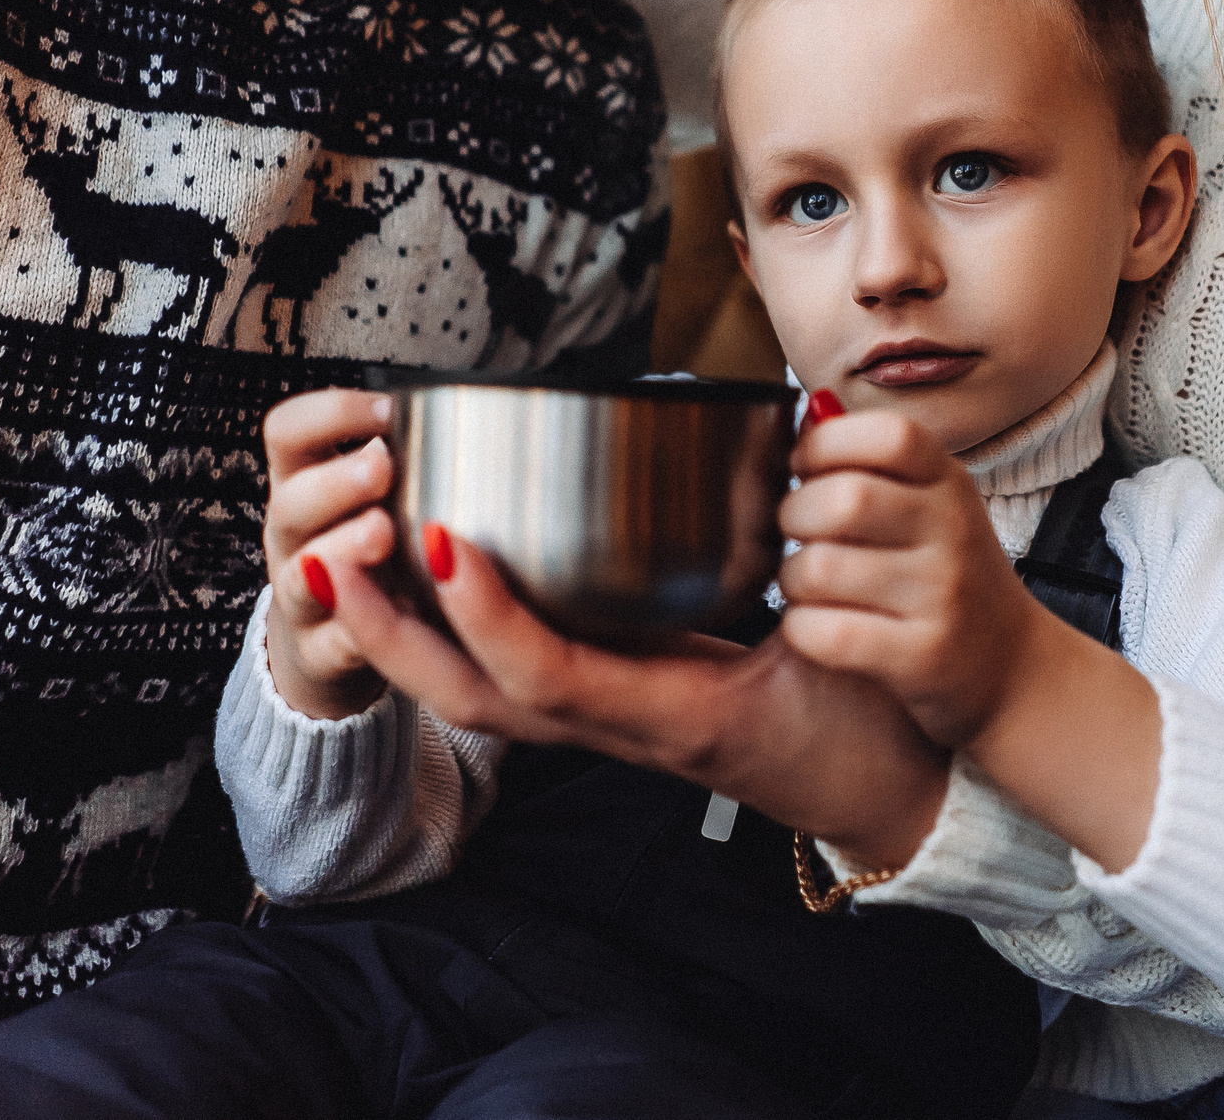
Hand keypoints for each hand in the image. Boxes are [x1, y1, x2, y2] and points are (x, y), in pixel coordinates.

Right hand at [260, 388, 398, 719]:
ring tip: (381, 532)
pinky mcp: (319, 654)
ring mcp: (300, 597)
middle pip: (289, 501)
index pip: (289, 432)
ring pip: (300, 576)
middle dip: (335, 481)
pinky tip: (385, 621)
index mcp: (307, 483)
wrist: (336, 643)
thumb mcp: (387, 496)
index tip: (387, 410)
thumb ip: (421, 459)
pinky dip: (355, 633)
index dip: (327, 414)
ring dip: (341, 550)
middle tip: (382, 466)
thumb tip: (507, 409)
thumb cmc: (378, 550)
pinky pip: (329, 645)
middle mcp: (295, 536)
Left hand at [316, 533, 948, 870]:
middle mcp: (628, 728)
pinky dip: (461, 636)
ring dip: (407, 639)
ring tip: (353, 564)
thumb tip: (816, 423)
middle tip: (333, 558)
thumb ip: (818, 523)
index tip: (443, 540)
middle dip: (394, 637)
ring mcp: (615, 727)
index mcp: (677, 714)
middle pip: (477, 702)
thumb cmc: (873, 724)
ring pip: (483, 699)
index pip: (553, 676)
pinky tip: (434, 583)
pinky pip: (517, 682)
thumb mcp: (847, 648)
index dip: (489, 612)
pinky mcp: (618, 710)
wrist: (889, 800)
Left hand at [775, 403, 1055, 750]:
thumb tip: (811, 407)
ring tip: (810, 586)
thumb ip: (872, 461)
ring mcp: (942, 595)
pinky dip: (802, 630)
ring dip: (793, 580)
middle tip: (799, 535)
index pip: (886, 434)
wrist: (1013, 669)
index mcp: (949, 482)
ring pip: (820, 569)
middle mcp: (954, 532)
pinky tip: (819, 627)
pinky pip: (826, 633)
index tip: (805, 469)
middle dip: (793, 516)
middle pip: (842, 500)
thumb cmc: (950, 579)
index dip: (825, 444)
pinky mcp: (922, 656)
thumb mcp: (930, 506)